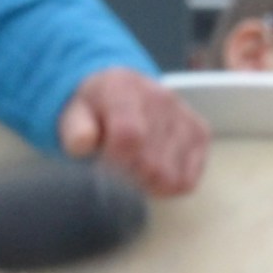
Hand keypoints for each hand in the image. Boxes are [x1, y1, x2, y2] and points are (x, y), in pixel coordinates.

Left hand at [58, 66, 210, 196]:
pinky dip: (169, 184)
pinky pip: (188, 180)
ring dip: (149, 181)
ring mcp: (184, 116)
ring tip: (134, 166)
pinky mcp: (200, 133)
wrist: (120, 89)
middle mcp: (162, 98)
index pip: (129, 136)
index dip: (114, 160)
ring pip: (171, 177)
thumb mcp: (72, 114)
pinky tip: (155, 169)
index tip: (104, 161)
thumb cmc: (93, 108)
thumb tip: (82, 143)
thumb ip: (75, 128)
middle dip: (129, 175)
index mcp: (124, 88)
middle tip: (116, 167)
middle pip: (152, 164)